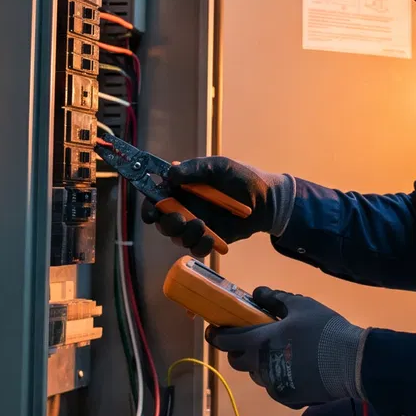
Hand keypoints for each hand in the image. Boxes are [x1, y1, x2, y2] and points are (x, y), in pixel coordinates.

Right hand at [141, 156, 293, 256]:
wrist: (267, 201)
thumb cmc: (242, 178)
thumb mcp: (220, 167)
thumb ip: (195, 169)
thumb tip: (169, 173)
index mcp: (182, 188)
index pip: (156, 199)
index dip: (149, 207)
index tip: (151, 212)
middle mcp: (185, 207)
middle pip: (162, 222)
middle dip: (168, 223)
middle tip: (182, 219)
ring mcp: (196, 225)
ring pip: (177, 237)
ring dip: (185, 234)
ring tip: (202, 225)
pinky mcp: (209, 240)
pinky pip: (196, 249)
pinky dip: (199, 246)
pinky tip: (209, 239)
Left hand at [208, 288, 363, 409]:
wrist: (351, 364)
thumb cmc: (324, 330)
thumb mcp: (301, 306)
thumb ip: (275, 299)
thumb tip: (257, 292)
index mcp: (260, 343)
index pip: (226, 341)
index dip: (217, 335)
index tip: (215, 329)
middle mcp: (261, 367)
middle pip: (237, 361)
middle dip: (238, 350)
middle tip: (251, 339)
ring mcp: (274, 386)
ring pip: (257, 375)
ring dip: (260, 364)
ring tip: (279, 352)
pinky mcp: (288, 399)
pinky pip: (275, 387)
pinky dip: (279, 377)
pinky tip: (296, 368)